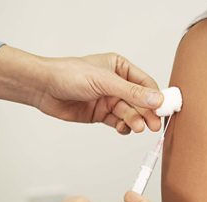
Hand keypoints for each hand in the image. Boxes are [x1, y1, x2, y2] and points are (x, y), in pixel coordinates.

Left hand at [0, 47, 163, 134]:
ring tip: (136, 127)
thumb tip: (156, 99)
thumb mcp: (104, 82)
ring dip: (134, 121)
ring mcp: (108, 100)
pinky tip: (123, 129)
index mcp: (120, 68)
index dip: (155, 97)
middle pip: (140, 101)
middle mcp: (116, 84)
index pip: (145, 84)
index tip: (163, 109)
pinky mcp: (100, 114)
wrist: (43, 88)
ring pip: (129, 113)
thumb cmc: (69, 74)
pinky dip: (123, 127)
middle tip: (153, 125)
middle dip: (147, 113)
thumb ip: (131, 93)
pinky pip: (118, 122)